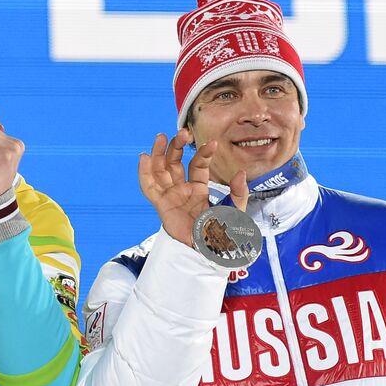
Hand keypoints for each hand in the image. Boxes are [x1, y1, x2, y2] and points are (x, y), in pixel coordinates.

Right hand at [138, 132, 246, 247]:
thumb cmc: (222, 235)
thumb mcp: (235, 211)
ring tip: (161, 137)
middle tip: (182, 132)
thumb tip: (241, 173)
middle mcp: (182, 190)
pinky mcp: (161, 205)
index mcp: (199, 189)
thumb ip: (238, 193)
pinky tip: (144, 157)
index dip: (203, 153)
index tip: (213, 144)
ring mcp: (170, 196)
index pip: (197, 165)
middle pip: (175, 163)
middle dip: (177, 146)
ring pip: (161, 170)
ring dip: (159, 153)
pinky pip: (149, 188)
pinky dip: (144, 173)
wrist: (208, 253)